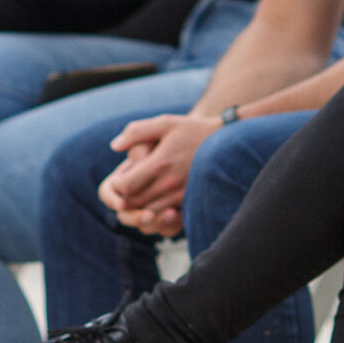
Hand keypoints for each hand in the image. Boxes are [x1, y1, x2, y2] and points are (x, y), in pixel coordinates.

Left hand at [96, 111, 220, 229]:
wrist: (229, 141)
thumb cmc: (193, 130)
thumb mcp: (165, 123)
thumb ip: (136, 131)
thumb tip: (114, 146)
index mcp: (161, 163)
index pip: (126, 186)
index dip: (118, 184)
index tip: (122, 177)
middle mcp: (171, 183)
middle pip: (135, 203)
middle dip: (127, 198)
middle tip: (129, 188)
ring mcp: (183, 196)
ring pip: (150, 214)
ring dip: (142, 208)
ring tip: (143, 195)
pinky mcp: (192, 203)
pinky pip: (169, 219)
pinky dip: (159, 215)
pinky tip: (159, 202)